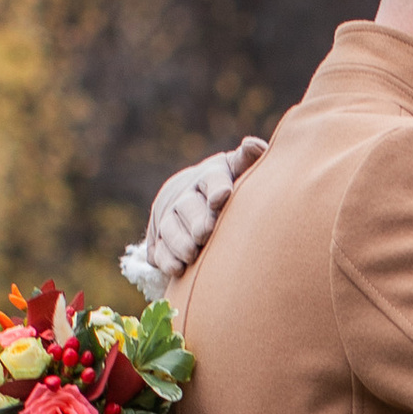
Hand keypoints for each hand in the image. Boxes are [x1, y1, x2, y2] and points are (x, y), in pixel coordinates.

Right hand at [141, 134, 264, 288]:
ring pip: (170, 228)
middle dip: (196, 220)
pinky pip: (159, 250)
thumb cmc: (228, 184)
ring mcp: (170, 218)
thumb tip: (253, 145)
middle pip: (188, 207)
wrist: (193, 197)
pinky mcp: (159, 239)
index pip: (213, 180)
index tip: (222, 198)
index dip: (217, 188)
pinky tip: (177, 269)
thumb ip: (248, 159)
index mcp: (210, 177)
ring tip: (191, 254)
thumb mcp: (238, 170)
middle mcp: (187, 196)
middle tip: (205, 233)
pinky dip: (167, 260)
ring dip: (179, 242)